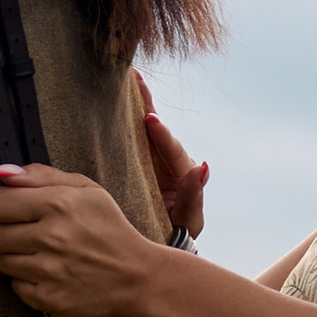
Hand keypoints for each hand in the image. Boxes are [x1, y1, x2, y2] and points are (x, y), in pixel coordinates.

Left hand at [0, 165, 161, 316]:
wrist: (136, 277)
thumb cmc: (109, 229)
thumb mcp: (86, 190)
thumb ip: (41, 176)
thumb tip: (1, 173)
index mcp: (59, 204)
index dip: (4, 206)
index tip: (18, 211)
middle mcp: (51, 237)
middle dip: (8, 232)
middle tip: (31, 234)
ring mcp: (49, 271)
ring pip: (2, 262)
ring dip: (17, 258)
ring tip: (42, 254)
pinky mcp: (49, 298)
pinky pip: (16, 287)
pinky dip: (28, 281)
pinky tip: (48, 274)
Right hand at [135, 70, 207, 239]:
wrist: (159, 239)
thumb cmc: (178, 232)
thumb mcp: (188, 219)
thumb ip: (193, 197)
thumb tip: (203, 167)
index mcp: (183, 171)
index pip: (172, 149)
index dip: (162, 135)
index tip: (150, 120)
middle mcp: (167, 158)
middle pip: (156, 128)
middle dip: (146, 103)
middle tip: (136, 79)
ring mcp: (150, 157)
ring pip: (141, 126)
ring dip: (133, 102)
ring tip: (126, 76)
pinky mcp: (134, 159)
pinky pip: (127, 135)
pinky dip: (122, 115)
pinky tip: (112, 96)